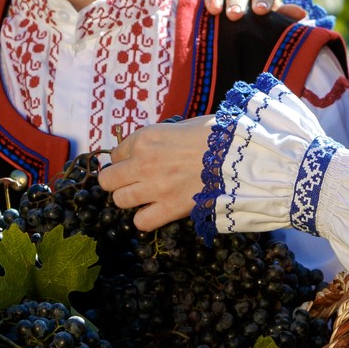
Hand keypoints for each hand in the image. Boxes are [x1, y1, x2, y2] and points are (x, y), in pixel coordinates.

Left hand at [100, 117, 214, 231]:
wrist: (240, 155)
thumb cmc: (217, 135)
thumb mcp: (184, 125)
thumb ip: (162, 137)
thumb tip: (154, 147)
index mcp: (145, 138)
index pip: (116, 153)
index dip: (126, 159)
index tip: (138, 162)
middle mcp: (143, 162)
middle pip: (108, 180)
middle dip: (118, 181)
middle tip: (134, 182)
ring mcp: (154, 187)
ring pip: (119, 200)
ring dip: (130, 199)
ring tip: (146, 197)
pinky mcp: (170, 208)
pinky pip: (141, 222)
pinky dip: (146, 219)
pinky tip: (157, 212)